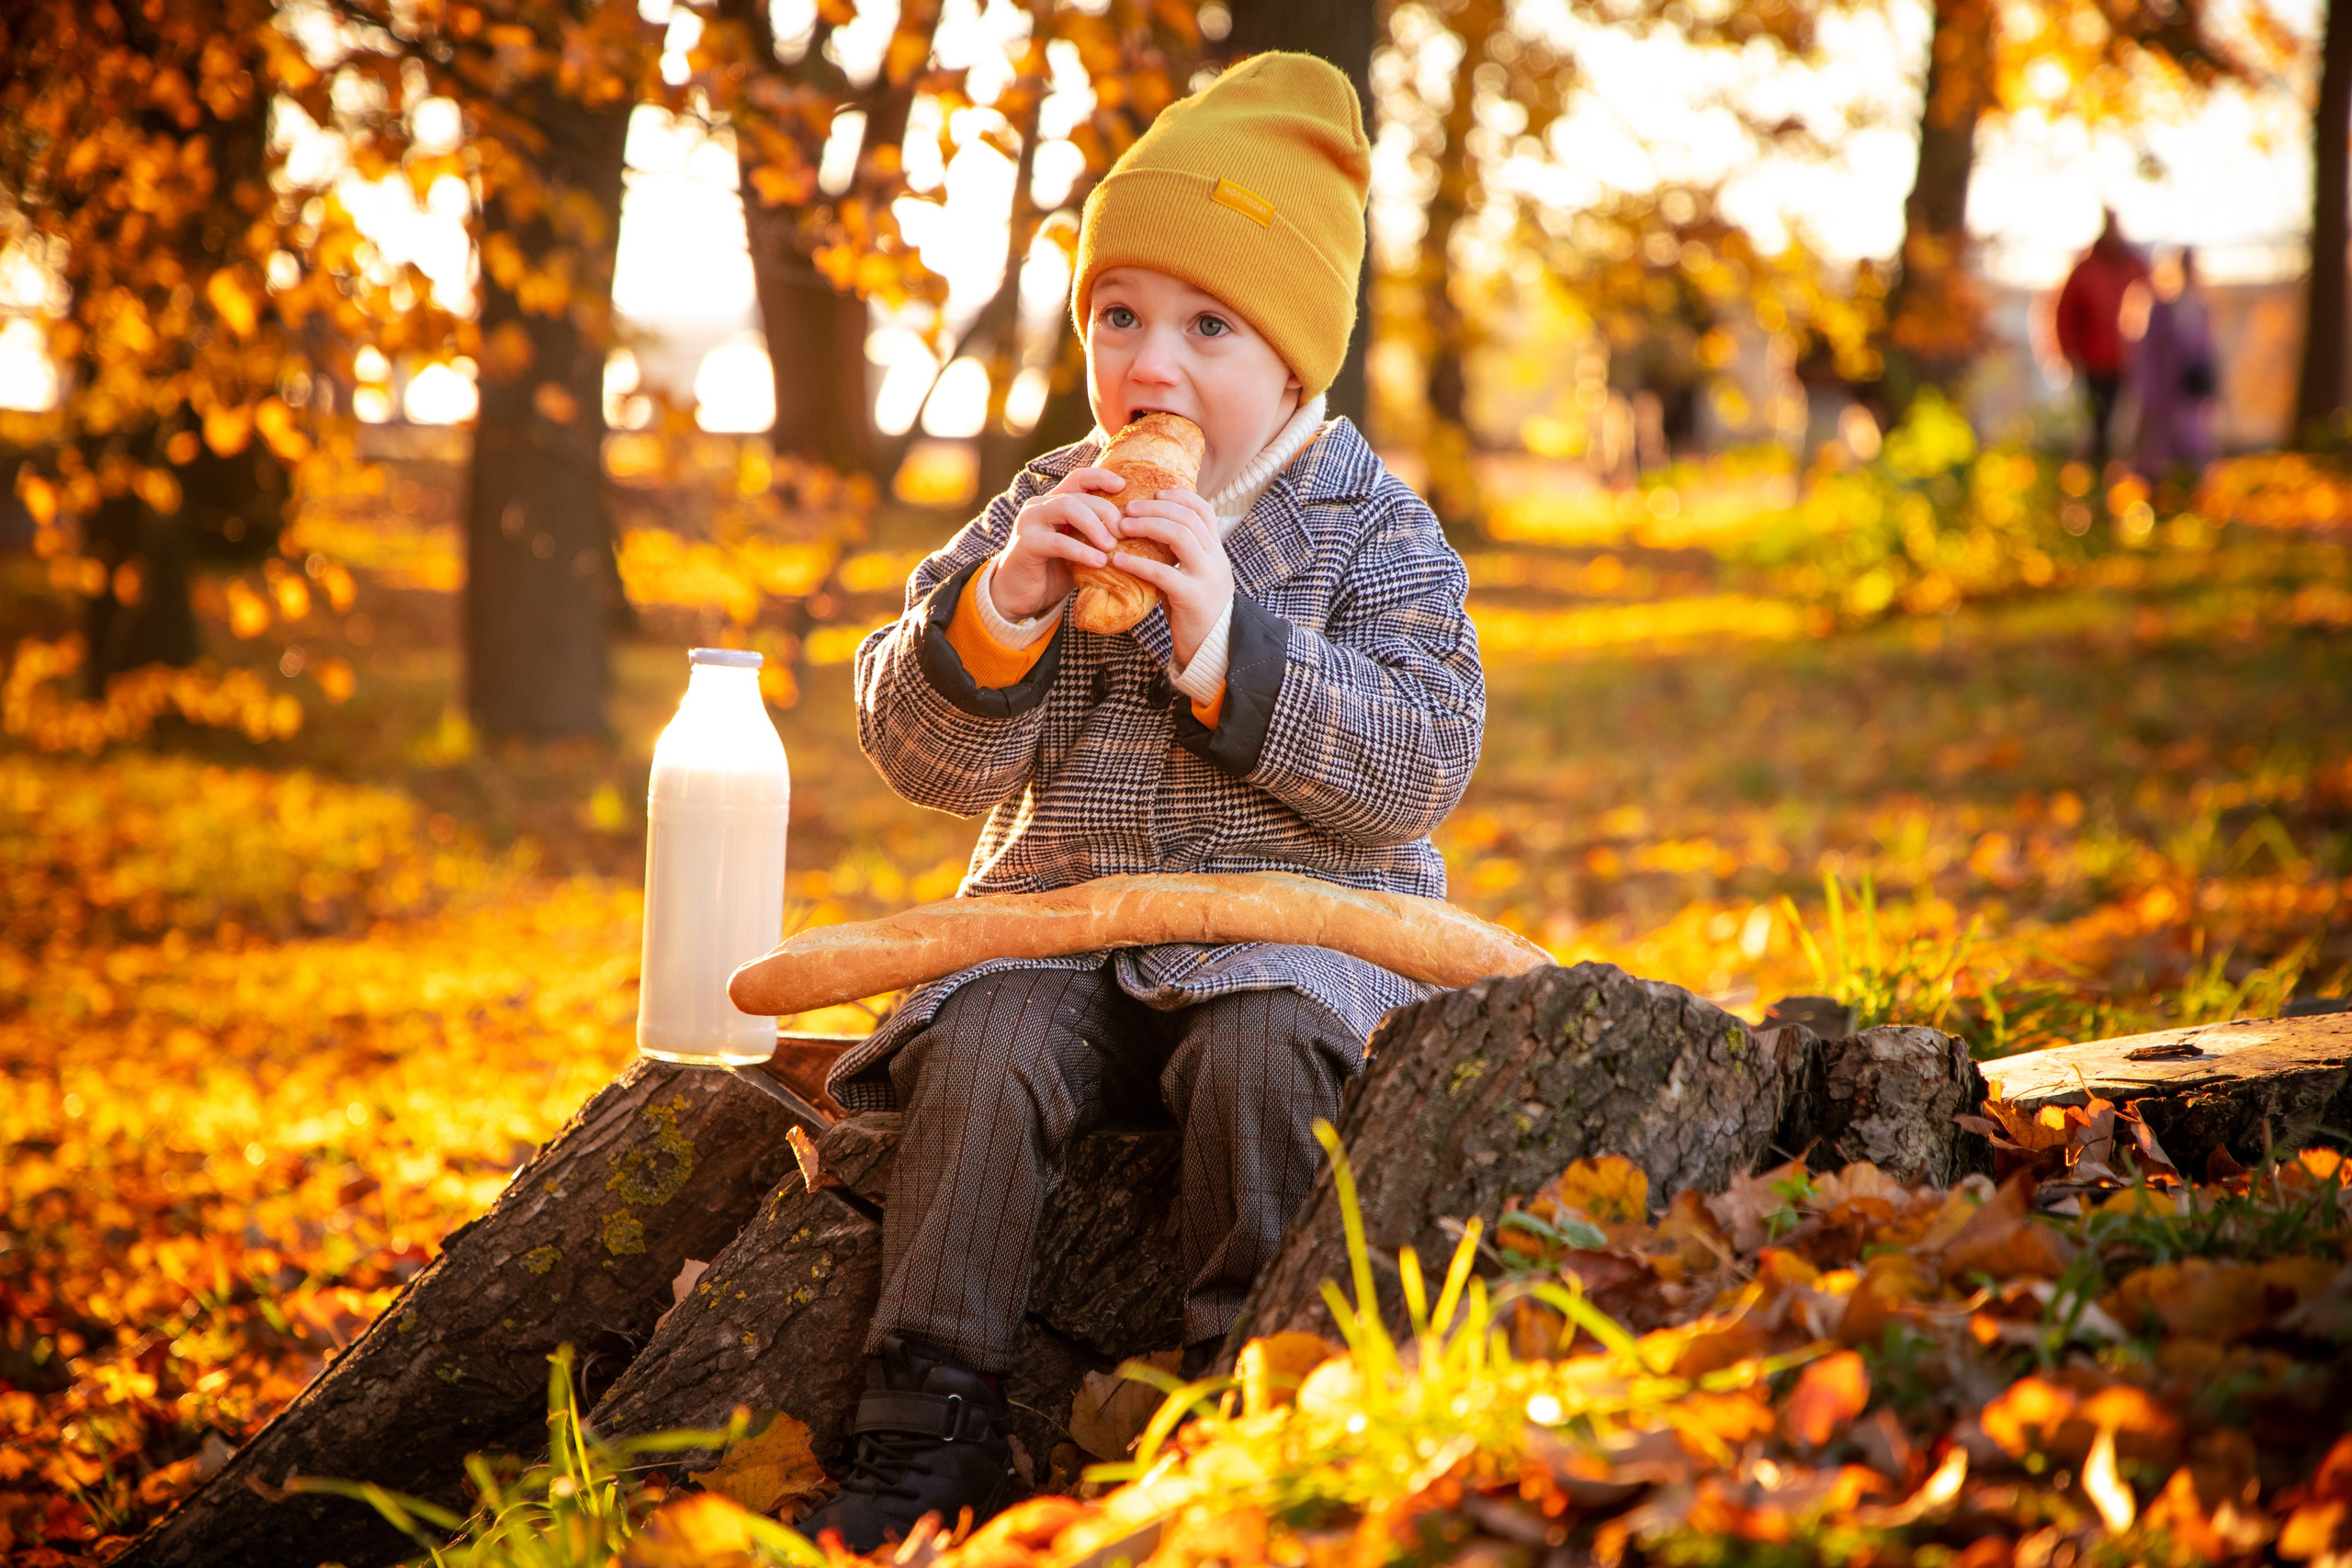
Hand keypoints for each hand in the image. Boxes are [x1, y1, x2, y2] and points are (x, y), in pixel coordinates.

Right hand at [989, 468, 1124, 620]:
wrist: (1018, 597)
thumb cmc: (1053, 572)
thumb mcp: (1079, 549)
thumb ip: (1096, 536)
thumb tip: (1133, 532)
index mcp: (1053, 503)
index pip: (1078, 478)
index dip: (1100, 477)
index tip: (1122, 486)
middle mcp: (1039, 506)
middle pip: (1078, 495)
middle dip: (1106, 511)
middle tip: (1124, 532)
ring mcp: (1029, 521)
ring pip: (1067, 507)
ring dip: (1094, 525)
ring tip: (1112, 546)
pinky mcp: (1025, 543)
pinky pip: (1058, 541)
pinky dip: (1082, 550)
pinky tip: (1099, 562)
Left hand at [1105, 489, 1231, 667]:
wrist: (1213, 647)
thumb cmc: (1195, 611)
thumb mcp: (1193, 576)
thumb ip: (1180, 556)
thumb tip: (1148, 532)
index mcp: (1216, 551)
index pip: (1203, 510)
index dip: (1178, 496)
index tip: (1154, 492)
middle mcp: (1215, 559)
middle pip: (1187, 518)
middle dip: (1154, 508)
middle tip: (1127, 508)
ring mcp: (1206, 576)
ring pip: (1179, 535)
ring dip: (1147, 526)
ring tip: (1121, 526)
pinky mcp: (1192, 596)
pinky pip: (1162, 572)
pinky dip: (1137, 563)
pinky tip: (1118, 561)